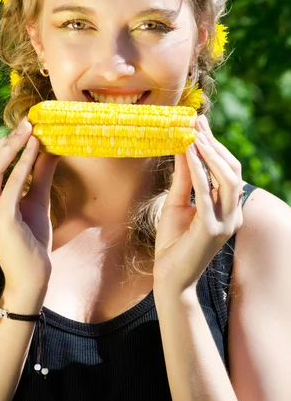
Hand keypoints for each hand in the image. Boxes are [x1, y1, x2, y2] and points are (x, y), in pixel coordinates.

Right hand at [0, 117, 60, 292]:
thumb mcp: (36, 201)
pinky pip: (12, 184)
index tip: (24, 127)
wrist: (33, 277)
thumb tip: (50, 148)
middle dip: (7, 139)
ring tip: (31, 130)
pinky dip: (24, 163)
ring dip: (13, 145)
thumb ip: (39, 175)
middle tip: (28, 122)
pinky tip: (36, 149)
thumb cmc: (32, 242)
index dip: (3, 142)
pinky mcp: (0, 219)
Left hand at [153, 114, 243, 295]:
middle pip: (231, 170)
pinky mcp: (211, 230)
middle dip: (214, 143)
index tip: (199, 123)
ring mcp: (225, 223)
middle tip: (196, 122)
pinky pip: (206, 193)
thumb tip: (182, 145)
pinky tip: (188, 152)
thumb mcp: (176, 202)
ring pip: (227, 178)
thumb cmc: (172, 242)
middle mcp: (233, 214)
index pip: (228, 169)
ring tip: (194, 134)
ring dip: (210, 153)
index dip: (215, 145)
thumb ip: (183, 177)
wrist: (168, 278)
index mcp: (228, 208)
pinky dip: (198, 169)